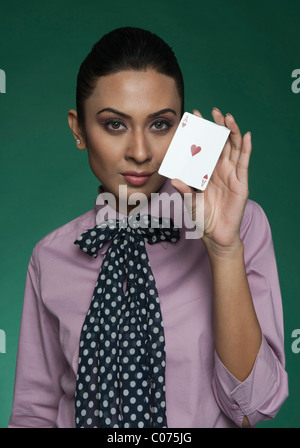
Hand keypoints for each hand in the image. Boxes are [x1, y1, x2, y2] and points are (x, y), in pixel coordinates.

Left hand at [171, 108, 251, 255]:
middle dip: (216, 126)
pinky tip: (245, 135)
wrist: (215, 235)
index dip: (200, 133)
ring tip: (227, 117)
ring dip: (231, 132)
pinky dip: (246, 148)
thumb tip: (174, 180)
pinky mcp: (241, 182)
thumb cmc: (202, 217)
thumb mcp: (189, 202)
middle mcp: (219, 169)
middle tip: (211, 111)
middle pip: (220, 143)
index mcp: (206, 171)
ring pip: (233, 148)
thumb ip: (184, 191)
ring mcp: (231, 174)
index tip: (193, 117)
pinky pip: (244, 162)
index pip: (204, 147)